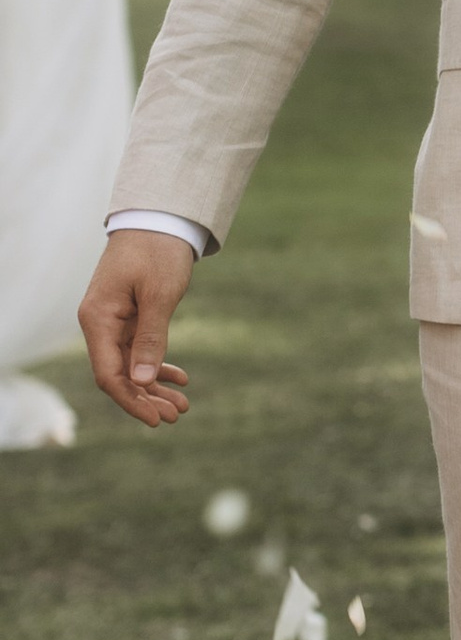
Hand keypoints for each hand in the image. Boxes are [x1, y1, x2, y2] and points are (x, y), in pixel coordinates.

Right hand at [77, 230, 196, 427]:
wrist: (160, 219)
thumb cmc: (158, 252)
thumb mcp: (160, 295)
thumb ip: (151, 337)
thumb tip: (144, 379)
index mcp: (98, 320)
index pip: (109, 374)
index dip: (132, 400)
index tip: (156, 420)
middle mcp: (99, 324)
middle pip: (119, 374)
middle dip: (146, 398)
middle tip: (177, 415)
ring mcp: (113, 321)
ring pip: (131, 365)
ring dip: (154, 385)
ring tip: (182, 405)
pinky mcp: (128, 316)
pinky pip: (138, 349)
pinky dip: (158, 365)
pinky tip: (180, 378)